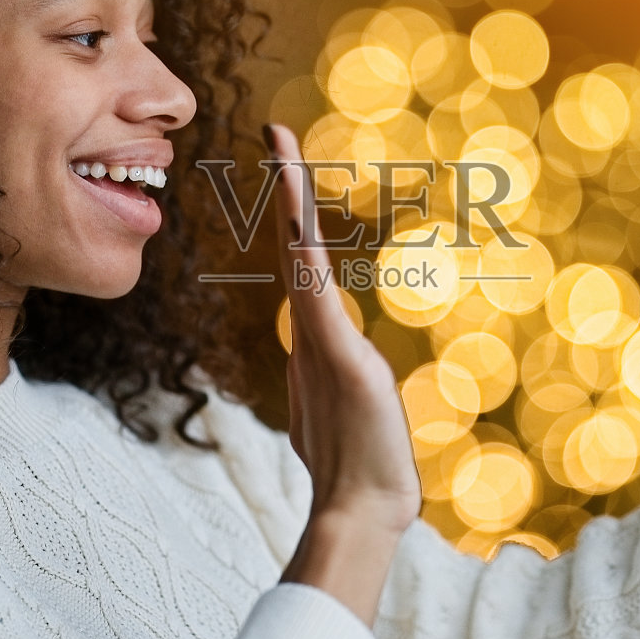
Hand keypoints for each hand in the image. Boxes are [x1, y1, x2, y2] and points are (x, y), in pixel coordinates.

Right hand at [263, 123, 422, 534]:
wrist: (363, 506)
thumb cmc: (359, 463)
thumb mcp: (348, 403)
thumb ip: (335, 373)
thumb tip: (329, 356)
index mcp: (320, 333)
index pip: (302, 256)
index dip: (292, 206)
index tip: (284, 155)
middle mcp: (316, 330)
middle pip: (295, 244)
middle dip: (287, 187)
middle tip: (276, 132)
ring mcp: (323, 344)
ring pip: (302, 263)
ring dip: (294, 209)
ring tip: (284, 155)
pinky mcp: (336, 364)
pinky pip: (317, 306)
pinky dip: (306, 268)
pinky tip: (301, 238)